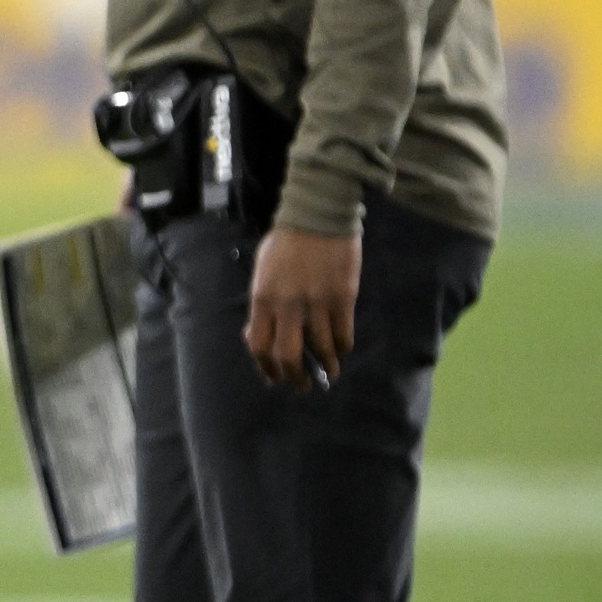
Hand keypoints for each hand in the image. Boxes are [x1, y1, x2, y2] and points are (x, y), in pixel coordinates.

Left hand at [244, 225, 359, 388]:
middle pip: (287, 356)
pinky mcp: (343, 299)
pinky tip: (340, 351)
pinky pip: (343, 335)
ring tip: (328, 373)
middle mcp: (287, 305)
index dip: (266, 367)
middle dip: (294, 377)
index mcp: (262, 297)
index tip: (274, 377)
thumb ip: (262, 304)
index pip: (258, 344)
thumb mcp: (262, 272)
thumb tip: (260, 336)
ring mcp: (317, 303)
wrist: (317, 216)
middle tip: (301, 384)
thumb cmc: (285, 244)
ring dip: (324, 367)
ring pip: (320, 350)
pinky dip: (341, 349)